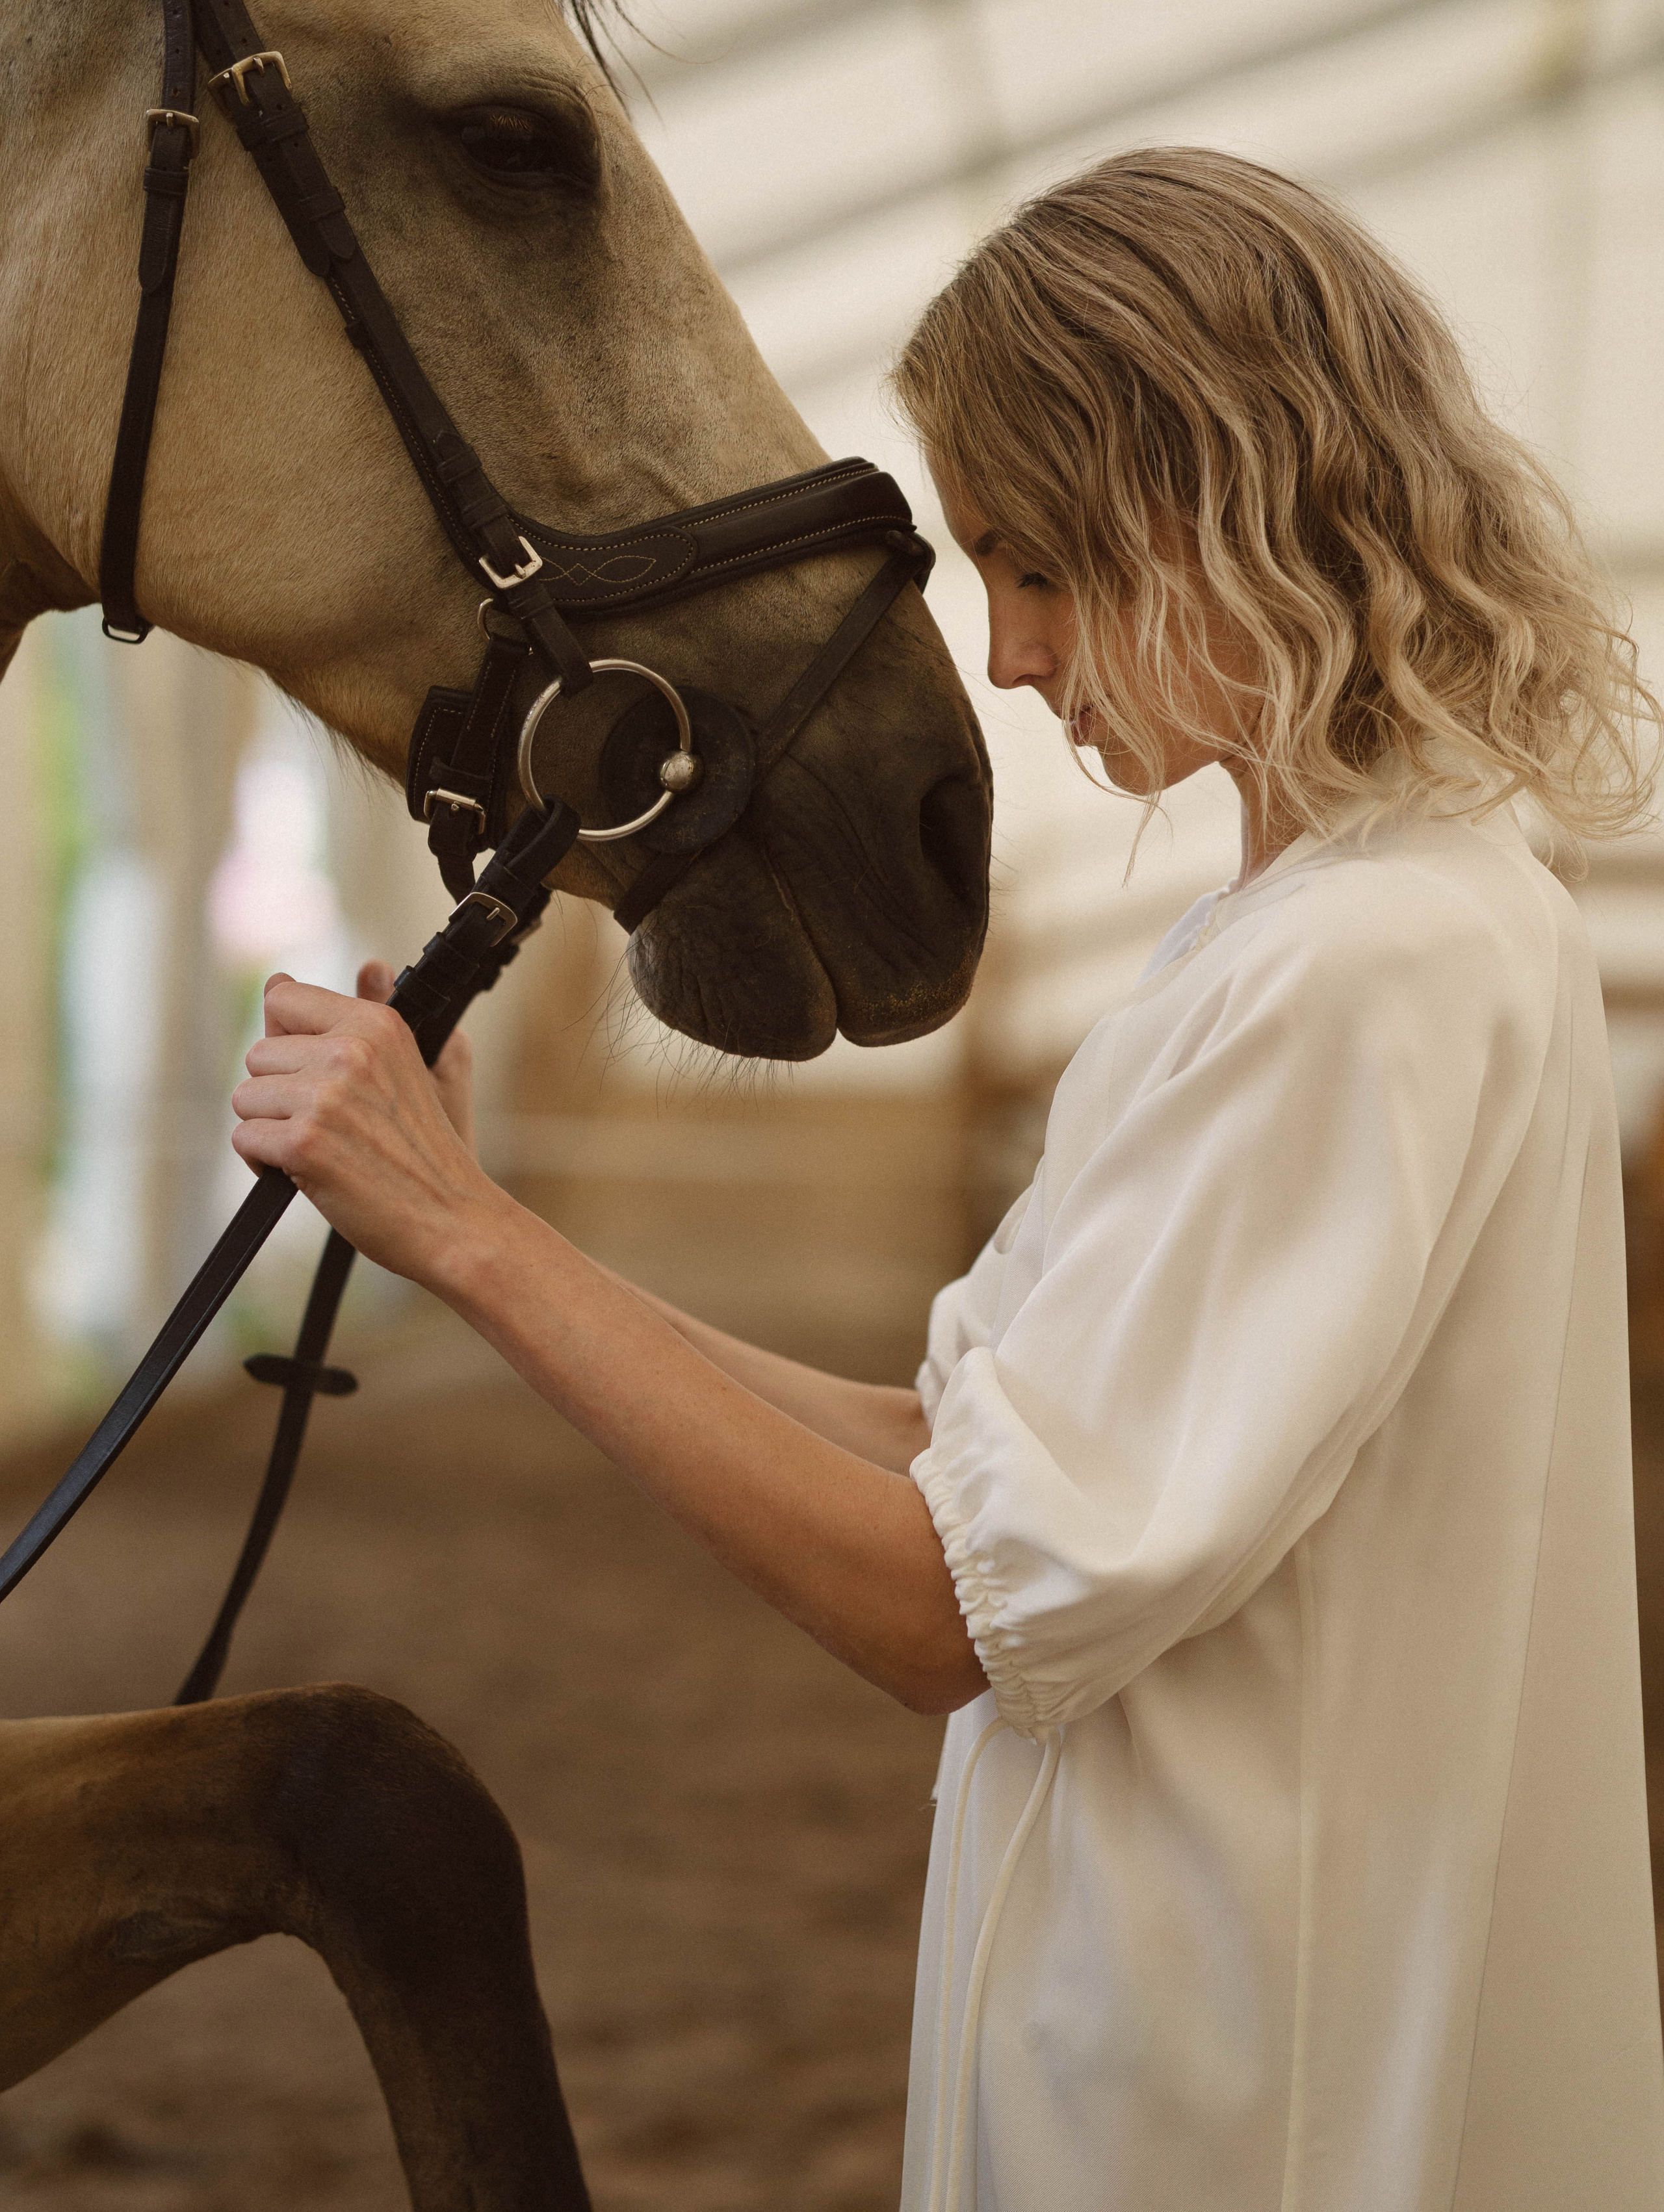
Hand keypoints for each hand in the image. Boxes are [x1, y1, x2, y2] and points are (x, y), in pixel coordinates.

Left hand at [230, 968, 506, 1285]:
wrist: (454, 1220)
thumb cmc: (429, 1153)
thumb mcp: (411, 1067)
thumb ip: (355, 1014)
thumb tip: (278, 979)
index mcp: (377, 1024)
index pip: (284, 999)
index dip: (289, 1041)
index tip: (315, 1073)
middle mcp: (351, 1051)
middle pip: (258, 1054)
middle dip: (279, 1093)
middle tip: (327, 1124)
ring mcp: (326, 1096)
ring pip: (246, 1097)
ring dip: (270, 1128)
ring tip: (320, 1148)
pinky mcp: (304, 1142)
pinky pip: (245, 1138)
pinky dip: (265, 1162)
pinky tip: (305, 1172)